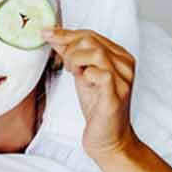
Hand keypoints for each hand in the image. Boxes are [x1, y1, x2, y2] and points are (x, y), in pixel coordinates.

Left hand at [41, 27, 136, 157]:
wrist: (108, 138)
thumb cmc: (97, 106)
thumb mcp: (81, 74)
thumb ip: (71, 54)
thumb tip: (53, 34)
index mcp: (119, 56)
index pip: (90, 34)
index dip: (65, 33)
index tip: (46, 33)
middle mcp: (125, 65)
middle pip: (91, 39)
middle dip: (69, 49)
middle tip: (66, 66)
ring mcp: (123, 80)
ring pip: (96, 53)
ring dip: (75, 60)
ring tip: (73, 73)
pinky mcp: (116, 95)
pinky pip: (101, 74)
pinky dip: (85, 75)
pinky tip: (83, 82)